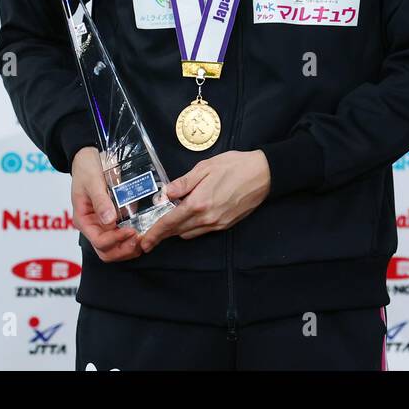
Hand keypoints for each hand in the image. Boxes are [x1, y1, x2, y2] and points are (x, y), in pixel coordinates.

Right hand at [71, 147, 142, 261]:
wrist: (89, 159)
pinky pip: (121, 236)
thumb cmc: (87, 169)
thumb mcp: (93, 182)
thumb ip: (101, 200)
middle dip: (123, 250)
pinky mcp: (113, 220)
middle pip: (106, 251)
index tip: (132, 231)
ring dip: (128, 248)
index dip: (116, 240)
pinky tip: (144, 232)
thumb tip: (109, 221)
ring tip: (144, 239)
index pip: (99, 241)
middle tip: (140, 240)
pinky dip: (132, 239)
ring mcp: (102, 225)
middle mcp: (92, 226)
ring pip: (114, 248)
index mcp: (83, 220)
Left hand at [139, 150, 270, 251]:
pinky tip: (191, 216)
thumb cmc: (235, 166)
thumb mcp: (205, 167)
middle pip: (177, 232)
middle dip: (163, 234)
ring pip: (190, 234)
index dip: (154, 233)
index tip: (144, 242)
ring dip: (178, 231)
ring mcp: (217, 223)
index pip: (170, 222)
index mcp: (198, 202)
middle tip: (150, 234)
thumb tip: (166, 193)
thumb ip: (183, 182)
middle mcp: (207, 218)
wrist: (264, 174)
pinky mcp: (226, 225)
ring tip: (171, 222)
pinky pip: (202, 231)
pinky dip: (192, 228)